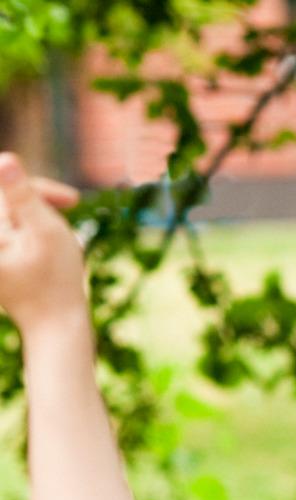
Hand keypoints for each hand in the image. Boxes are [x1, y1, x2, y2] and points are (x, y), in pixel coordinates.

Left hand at [0, 156, 89, 337]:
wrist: (54, 327)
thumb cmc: (56, 282)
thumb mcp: (44, 232)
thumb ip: (22, 195)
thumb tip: (6, 159)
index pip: (2, 184)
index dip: (34, 186)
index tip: (72, 201)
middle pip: (6, 199)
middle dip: (38, 202)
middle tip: (73, 208)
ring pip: (12, 214)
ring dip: (39, 217)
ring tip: (64, 236)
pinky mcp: (0, 261)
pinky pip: (13, 230)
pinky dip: (34, 231)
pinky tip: (53, 245)